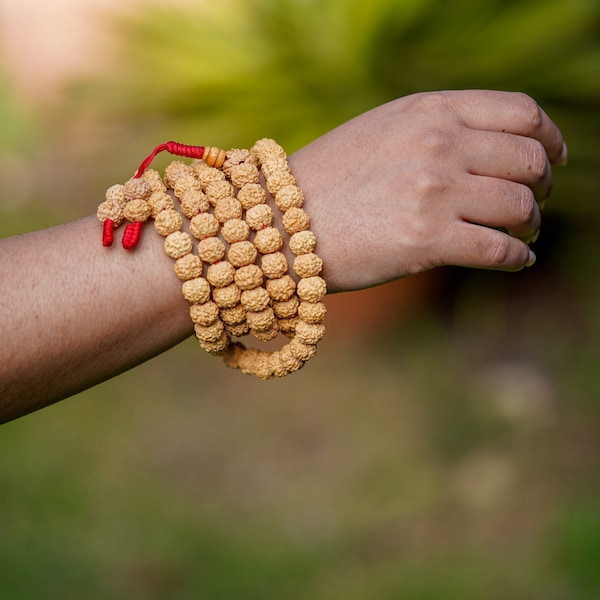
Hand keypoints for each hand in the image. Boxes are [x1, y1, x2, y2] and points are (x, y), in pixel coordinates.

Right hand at [290, 90, 566, 292]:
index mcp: (430, 110)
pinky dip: (518, 258)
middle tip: (534, 204)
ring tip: (522, 234)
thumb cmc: (329, 180)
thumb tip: (492, 154)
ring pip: (521, 207)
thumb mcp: (384, 132)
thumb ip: (437, 131)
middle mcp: (438, 143)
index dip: (550, 138)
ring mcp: (434, 191)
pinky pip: (500, 250)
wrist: (280, 222)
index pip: (521, 112)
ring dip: (531, 224)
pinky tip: (516, 261)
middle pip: (529, 161)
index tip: (553, 159)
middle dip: (543, 186)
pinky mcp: (427, 240)